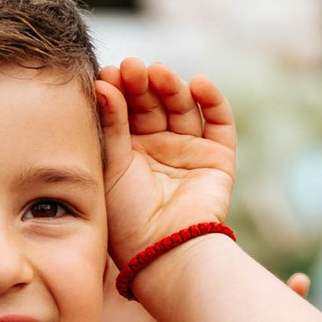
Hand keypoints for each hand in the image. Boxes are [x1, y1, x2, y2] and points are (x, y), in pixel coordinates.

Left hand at [98, 57, 235, 269]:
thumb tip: (103, 82)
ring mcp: (188, 152)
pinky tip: (198, 83)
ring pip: (182, 106)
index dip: (119, 88)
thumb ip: (109, 124)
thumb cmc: (128, 220)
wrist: (164, 253)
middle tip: (132, 67)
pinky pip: (218, 122)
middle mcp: (158, 149)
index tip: (109, 73)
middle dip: (143, 83)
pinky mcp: (217, 158)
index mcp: (127, 152)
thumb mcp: (110, 167)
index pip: (125, 108)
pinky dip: (212, 100)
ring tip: (158, 73)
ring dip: (171, 86)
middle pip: (153, 103)